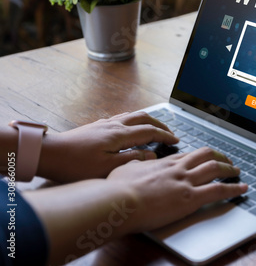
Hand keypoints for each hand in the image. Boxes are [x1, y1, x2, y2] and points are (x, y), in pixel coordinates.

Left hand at [37, 112, 178, 182]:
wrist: (49, 153)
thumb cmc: (75, 165)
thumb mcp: (107, 168)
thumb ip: (132, 160)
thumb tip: (152, 155)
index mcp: (119, 135)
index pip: (150, 132)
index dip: (166, 136)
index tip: (177, 140)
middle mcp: (114, 125)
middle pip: (144, 118)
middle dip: (161, 125)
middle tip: (171, 133)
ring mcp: (105, 123)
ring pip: (133, 115)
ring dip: (148, 121)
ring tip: (156, 129)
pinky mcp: (97, 126)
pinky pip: (123, 118)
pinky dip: (135, 121)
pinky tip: (132, 129)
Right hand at [107, 147, 247, 231]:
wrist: (118, 200)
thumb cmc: (117, 188)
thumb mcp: (126, 168)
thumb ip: (137, 163)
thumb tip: (142, 159)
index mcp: (164, 162)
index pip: (189, 155)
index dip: (201, 156)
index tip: (207, 157)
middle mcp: (178, 168)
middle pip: (206, 156)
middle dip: (220, 157)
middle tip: (228, 161)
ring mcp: (185, 181)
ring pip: (215, 169)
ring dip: (229, 170)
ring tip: (237, 172)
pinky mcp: (190, 198)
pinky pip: (218, 191)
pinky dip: (233, 189)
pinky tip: (242, 188)